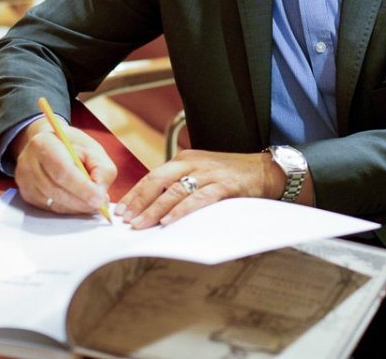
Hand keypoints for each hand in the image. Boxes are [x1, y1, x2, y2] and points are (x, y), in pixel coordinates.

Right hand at [11, 118, 116, 214]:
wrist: (47, 143)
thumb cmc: (72, 145)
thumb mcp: (92, 148)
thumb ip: (101, 169)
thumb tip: (101, 194)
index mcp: (44, 143)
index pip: (63, 171)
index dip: (82, 188)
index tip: (99, 199)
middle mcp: (29, 163)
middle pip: (56, 190)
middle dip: (81, 201)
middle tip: (99, 205)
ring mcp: (25, 181)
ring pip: (53, 203)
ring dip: (76, 207)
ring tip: (92, 202)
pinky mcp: (27, 194)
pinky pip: (50, 208)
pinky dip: (68, 208)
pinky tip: (78, 201)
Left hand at [115, 148, 313, 228]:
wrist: (265, 171)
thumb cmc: (231, 176)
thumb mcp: (201, 173)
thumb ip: (180, 184)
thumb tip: (152, 206)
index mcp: (185, 159)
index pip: (152, 176)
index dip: (135, 193)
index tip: (121, 210)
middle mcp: (193, 163)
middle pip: (158, 180)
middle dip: (139, 201)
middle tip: (125, 219)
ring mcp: (208, 173)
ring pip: (174, 191)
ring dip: (154, 209)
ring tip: (140, 225)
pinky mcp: (223, 185)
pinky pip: (198, 198)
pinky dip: (182, 210)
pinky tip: (169, 221)